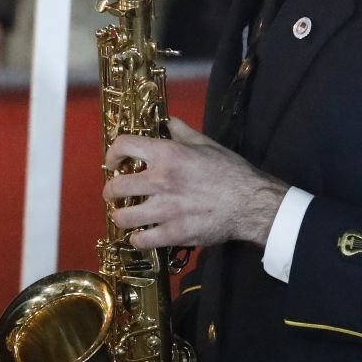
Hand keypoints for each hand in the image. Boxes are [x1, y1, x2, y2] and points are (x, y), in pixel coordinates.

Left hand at [103, 116, 286, 250]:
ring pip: (123, 217)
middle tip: (116, 194)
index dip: (112, 153)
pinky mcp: (174, 233)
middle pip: (116, 187)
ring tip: (126, 215)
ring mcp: (165, 209)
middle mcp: (161, 180)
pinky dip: (137, 239)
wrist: (250, 203)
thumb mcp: (206, 143)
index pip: (124, 145)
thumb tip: (167, 122)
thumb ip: (182, 132)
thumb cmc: (230, 170)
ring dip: (121, 216)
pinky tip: (141, 235)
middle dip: (111, 191)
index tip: (113, 162)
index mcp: (167, 154)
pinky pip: (142, 240)